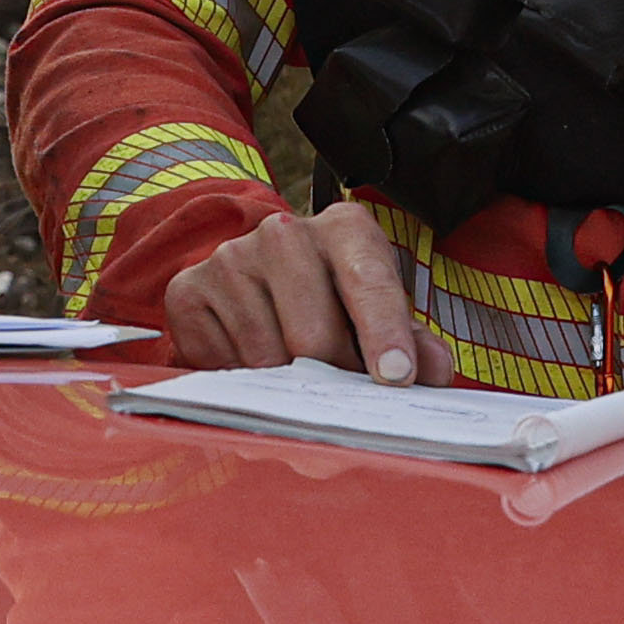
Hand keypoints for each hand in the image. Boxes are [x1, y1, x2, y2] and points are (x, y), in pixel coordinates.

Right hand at [158, 196, 448, 383]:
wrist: (257, 277)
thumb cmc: (332, 297)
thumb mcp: (377, 309)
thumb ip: (411, 341)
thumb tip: (436, 374)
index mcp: (344, 228)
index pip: (368, 282)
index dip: (385, 333)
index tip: (397, 376)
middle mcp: (283, 233)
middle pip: (314, 335)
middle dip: (332, 378)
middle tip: (339, 394)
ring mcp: (230, 259)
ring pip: (266, 360)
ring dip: (285, 386)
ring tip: (294, 374)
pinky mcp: (188, 290)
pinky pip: (222, 367)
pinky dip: (243, 384)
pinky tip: (253, 364)